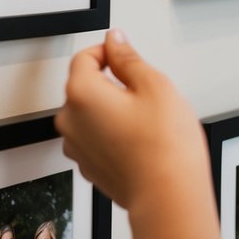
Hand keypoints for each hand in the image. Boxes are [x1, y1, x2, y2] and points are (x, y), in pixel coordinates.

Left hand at [57, 31, 217, 238]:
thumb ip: (127, 56)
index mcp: (80, 93)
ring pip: (90, 112)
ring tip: (144, 120)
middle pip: (85, 85)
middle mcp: (70, 120)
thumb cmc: (164, 147)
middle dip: (111, 82)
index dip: (108, 51)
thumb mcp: (153, 84)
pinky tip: (139, 139)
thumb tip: (115, 41)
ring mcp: (77, 146)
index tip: (124, 53)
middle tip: (143, 92)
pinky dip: (112, 132)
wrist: (168, 196)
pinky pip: (95, 136)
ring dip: (111, 109)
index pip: (84, 56)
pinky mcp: (88, 165)